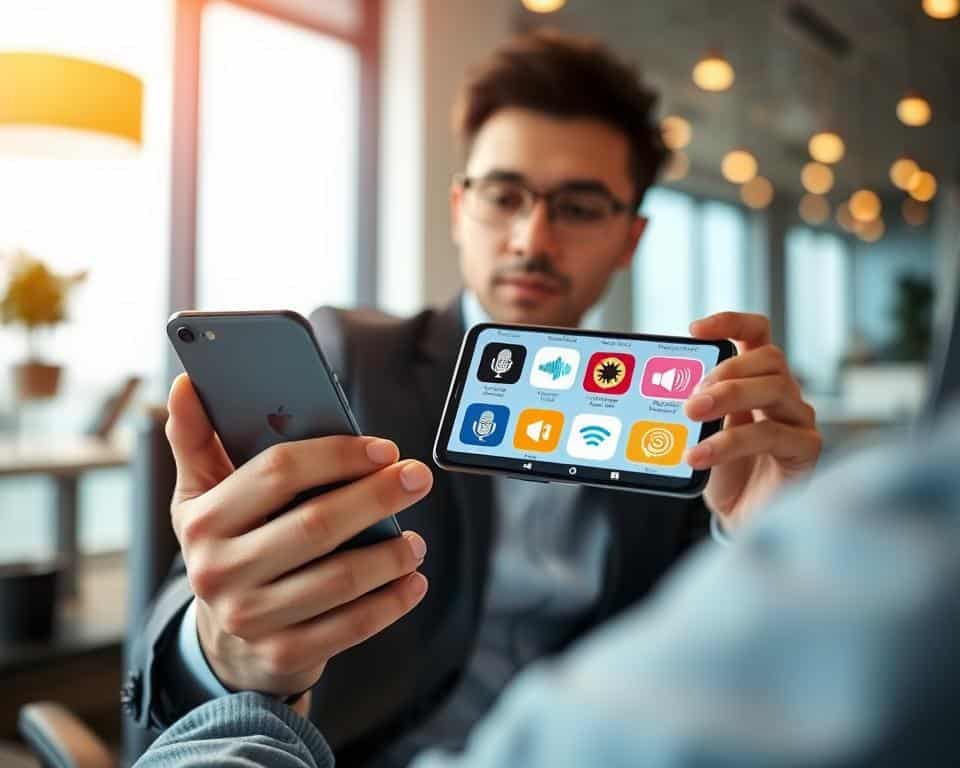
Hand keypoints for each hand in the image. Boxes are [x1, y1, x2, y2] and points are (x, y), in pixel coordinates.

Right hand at [165, 374, 431, 695]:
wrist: (224, 641)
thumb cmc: (228, 547)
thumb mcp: (201, 496)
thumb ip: (196, 439)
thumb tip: (187, 381)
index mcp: (203, 519)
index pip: (278, 472)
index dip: (337, 456)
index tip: (384, 450)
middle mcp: (218, 571)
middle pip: (316, 524)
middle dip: (377, 497)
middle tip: (418, 479)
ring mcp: (250, 617)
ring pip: (339, 579)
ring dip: (390, 555)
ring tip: (416, 540)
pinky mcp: (282, 654)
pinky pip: (350, 627)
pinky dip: (390, 602)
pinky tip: (413, 582)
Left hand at [683, 312, 821, 531]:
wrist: (738, 517)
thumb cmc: (722, 470)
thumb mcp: (699, 431)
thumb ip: (690, 406)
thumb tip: (654, 387)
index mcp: (755, 379)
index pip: (755, 333)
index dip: (730, 322)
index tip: (695, 329)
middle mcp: (782, 394)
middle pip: (768, 358)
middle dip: (726, 370)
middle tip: (690, 395)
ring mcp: (798, 420)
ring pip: (776, 389)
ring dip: (729, 397)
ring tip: (692, 415)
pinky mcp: (805, 450)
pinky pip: (774, 435)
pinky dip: (731, 443)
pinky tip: (700, 455)